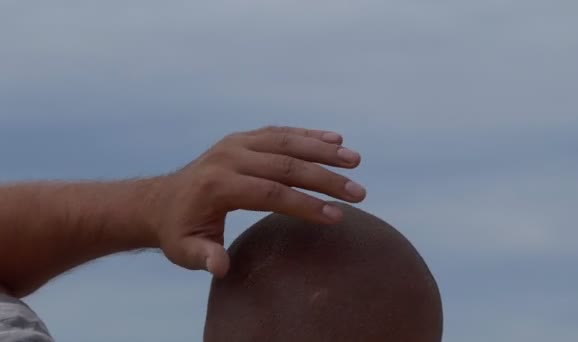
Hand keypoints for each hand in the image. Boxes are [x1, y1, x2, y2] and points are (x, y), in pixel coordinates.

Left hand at [155, 126, 365, 276]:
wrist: (161, 200)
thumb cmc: (178, 230)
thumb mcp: (184, 249)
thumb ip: (203, 256)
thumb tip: (221, 267)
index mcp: (217, 185)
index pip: (270, 192)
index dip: (305, 204)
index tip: (336, 216)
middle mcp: (229, 157)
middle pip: (285, 165)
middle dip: (325, 179)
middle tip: (358, 192)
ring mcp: (236, 143)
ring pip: (287, 143)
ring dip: (323, 151)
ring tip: (355, 161)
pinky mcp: (243, 138)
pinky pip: (280, 133)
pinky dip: (308, 135)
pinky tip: (335, 140)